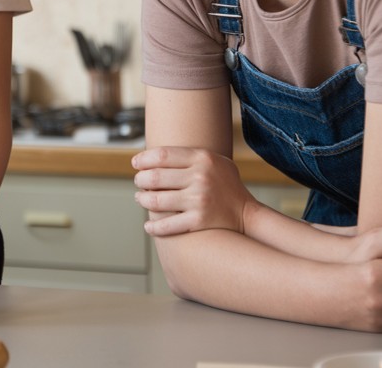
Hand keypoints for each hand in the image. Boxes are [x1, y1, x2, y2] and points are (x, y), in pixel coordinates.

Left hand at [133, 146, 256, 236]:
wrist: (246, 214)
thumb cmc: (224, 184)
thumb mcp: (213, 161)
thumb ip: (188, 155)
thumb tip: (152, 153)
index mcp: (202, 158)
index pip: (162, 155)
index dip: (143, 159)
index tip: (135, 163)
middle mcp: (200, 177)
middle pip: (154, 177)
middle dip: (140, 180)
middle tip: (138, 182)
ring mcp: (199, 200)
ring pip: (155, 201)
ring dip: (142, 200)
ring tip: (140, 199)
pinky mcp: (198, 221)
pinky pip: (166, 225)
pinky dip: (153, 227)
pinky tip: (148, 226)